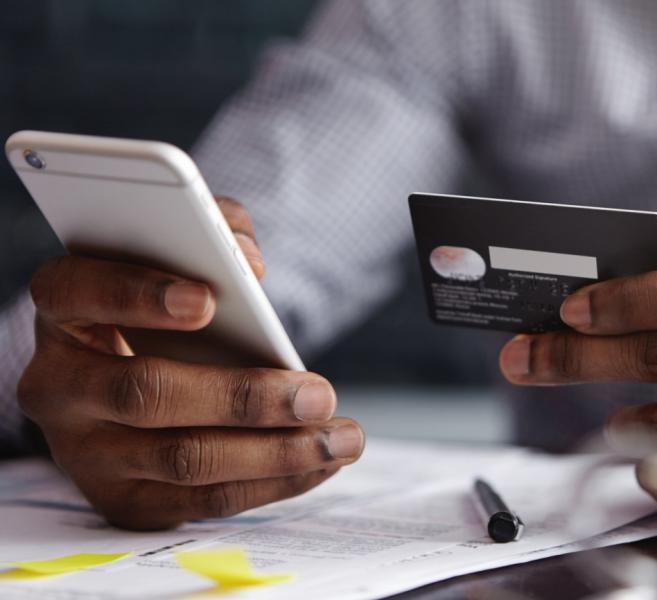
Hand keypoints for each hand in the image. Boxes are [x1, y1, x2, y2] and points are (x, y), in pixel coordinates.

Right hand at [17, 198, 364, 529]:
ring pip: (183, 459)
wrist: (124, 384)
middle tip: (319, 394)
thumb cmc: (161, 306)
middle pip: (146, 394)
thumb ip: (213, 233)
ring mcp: (86, 452)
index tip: (210, 300)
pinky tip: (321, 461)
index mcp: (63, 310)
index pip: (79, 292)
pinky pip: (203, 501)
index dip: (138, 294)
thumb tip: (249, 263)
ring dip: (276, 452)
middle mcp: (59, 385)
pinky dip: (272, 483)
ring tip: (342, 437)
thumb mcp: (174, 258)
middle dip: (243, 397)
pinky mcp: (123, 499)